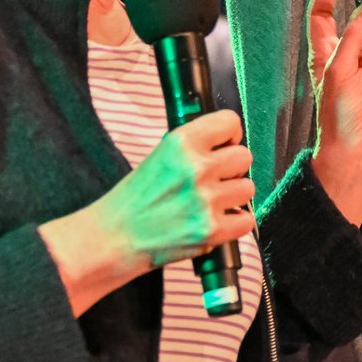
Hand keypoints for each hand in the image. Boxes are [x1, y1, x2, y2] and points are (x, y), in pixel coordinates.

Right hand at [43, 107, 254, 314]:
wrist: (113, 238)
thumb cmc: (134, 199)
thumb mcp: (160, 155)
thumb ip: (194, 147)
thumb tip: (226, 143)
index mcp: (180, 143)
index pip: (230, 122)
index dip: (230, 135)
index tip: (225, 145)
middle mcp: (196, 168)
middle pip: (244, 156)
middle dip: (232, 168)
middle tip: (215, 179)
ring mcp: (205, 200)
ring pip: (247, 188)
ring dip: (234, 196)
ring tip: (212, 203)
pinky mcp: (210, 230)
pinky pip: (246, 219)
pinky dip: (235, 223)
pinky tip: (216, 221)